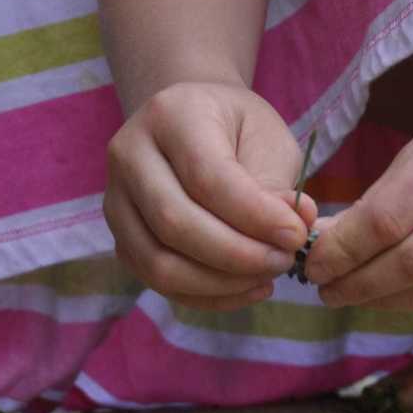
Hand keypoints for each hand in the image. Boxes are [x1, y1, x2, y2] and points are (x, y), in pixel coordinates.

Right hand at [104, 82, 319, 309]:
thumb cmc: (237, 130)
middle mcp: (130, 155)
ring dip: (222, 283)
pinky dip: (208, 296)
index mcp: (170, 116)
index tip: (296, 236)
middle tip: (284, 260)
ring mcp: (116, 200)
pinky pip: (158, 282)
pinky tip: (248, 288)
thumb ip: (277, 184)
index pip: (207, 178)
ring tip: (267, 276)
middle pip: (175, 224)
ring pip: (159, 263)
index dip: (255, 217)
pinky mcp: (121, 239)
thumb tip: (294, 230)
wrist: (192, 124)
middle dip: (239, 255)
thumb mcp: (267, 138)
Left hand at [304, 78, 412, 311]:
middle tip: (324, 289)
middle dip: (356, 282)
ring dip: (385, 300)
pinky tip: (402, 289)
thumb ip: (389, 189)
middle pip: (412, 264)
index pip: (389, 219)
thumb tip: (329, 242)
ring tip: (353, 294)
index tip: (311, 261)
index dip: (342, 250)